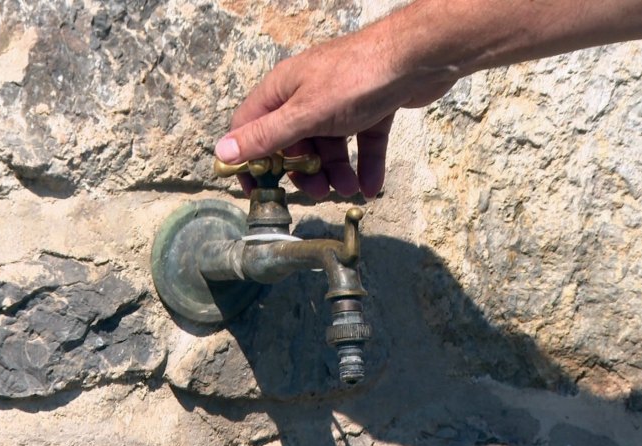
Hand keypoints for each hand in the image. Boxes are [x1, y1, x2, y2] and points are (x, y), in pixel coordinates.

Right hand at [214, 14, 455, 198]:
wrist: (418, 58)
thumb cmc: (356, 79)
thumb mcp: (305, 114)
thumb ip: (266, 136)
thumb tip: (223, 151)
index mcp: (282, 91)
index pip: (250, 128)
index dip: (250, 160)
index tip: (257, 189)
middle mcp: (307, 95)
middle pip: (294, 143)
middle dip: (304, 171)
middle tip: (317, 191)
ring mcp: (339, 102)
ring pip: (329, 146)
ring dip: (337, 173)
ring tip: (350, 189)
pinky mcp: (369, 108)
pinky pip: (361, 143)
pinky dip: (365, 166)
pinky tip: (371, 187)